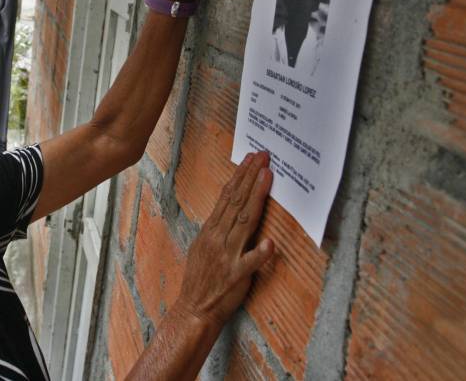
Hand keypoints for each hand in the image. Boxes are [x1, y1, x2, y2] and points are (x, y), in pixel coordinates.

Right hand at [175, 151, 273, 328]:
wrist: (194, 309)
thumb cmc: (201, 279)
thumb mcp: (205, 246)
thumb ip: (219, 228)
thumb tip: (232, 209)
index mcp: (211, 230)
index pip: (228, 197)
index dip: (241, 176)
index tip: (252, 159)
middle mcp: (218, 238)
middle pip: (237, 202)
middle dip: (251, 177)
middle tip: (264, 156)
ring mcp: (227, 255)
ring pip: (243, 222)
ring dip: (256, 198)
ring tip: (267, 177)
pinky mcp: (235, 276)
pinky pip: (249, 263)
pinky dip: (259, 253)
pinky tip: (271, 243)